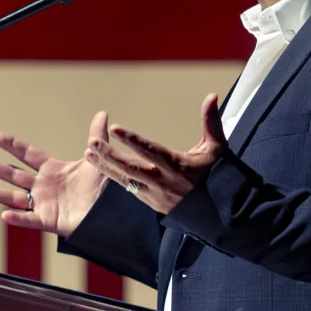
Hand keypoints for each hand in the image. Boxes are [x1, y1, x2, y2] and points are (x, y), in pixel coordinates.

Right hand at [0, 112, 110, 237]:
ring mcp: (44, 204)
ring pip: (15, 198)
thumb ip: (96, 137)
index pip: (28, 154)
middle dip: (2, 169)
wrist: (113, 212)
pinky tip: (4, 215)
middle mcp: (44, 186)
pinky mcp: (49, 221)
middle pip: (17, 176)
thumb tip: (102, 113)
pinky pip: (30, 220)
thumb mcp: (99, 160)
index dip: (12, 145)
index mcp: (53, 170)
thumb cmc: (106, 188)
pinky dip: (17, 218)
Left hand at [85, 93, 227, 214]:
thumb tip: (211, 96)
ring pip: (126, 180)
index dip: (132, 140)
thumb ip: (211, 121)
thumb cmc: (219, 176)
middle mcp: (164, 181)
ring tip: (88, 154)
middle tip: (92, 143)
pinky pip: (129, 189)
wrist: (222, 214)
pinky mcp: (152, 203)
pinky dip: (114, 178)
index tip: (115, 129)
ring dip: (105, 166)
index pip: (151, 151)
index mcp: (179, 165)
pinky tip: (101, 167)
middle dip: (110, 155)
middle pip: (132, 167)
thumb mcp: (217, 148)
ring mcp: (156, 194)